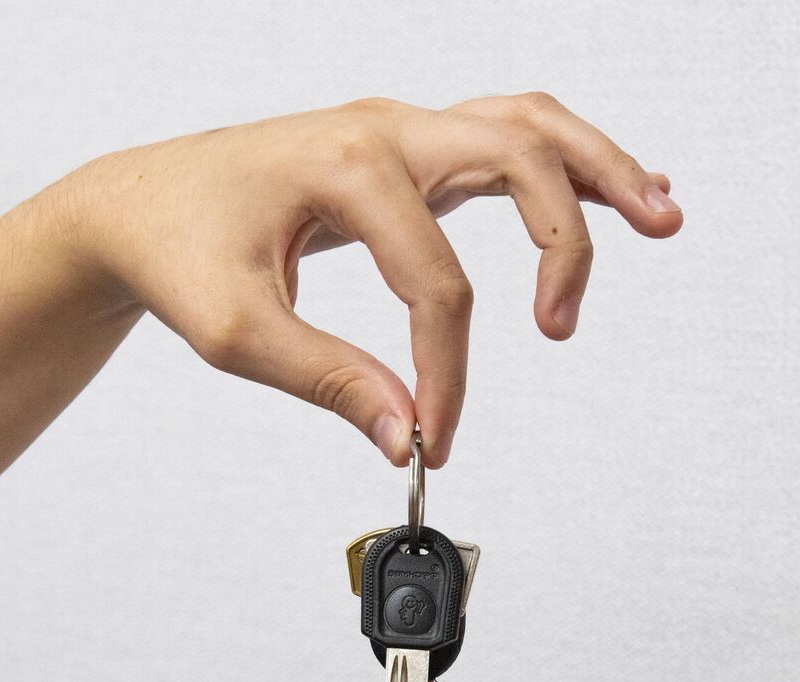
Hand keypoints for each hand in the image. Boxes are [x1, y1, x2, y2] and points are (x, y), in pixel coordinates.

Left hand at [51, 94, 682, 466]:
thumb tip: (406, 436)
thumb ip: (329, 382)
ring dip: (598, 168)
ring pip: (526, 123)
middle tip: (560, 328)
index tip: (436, 438)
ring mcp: (398, 131)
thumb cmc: (180, 255)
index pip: (436, 281)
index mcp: (342, 168)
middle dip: (561, 240)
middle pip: (516, 156)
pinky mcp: (405, 148)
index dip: (447, 372)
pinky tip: (618, 194)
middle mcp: (381, 131)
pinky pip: (505, 135)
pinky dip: (565, 161)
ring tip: (662, 216)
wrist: (138, 205)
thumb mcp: (237, 333)